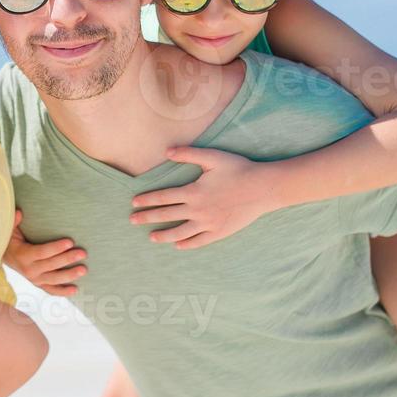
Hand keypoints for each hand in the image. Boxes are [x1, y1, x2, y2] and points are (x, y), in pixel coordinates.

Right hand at [4, 209, 85, 296]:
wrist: (4, 256)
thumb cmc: (10, 240)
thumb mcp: (9, 229)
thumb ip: (14, 220)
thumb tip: (20, 212)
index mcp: (23, 255)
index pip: (43, 252)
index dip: (56, 248)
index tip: (70, 241)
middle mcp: (29, 270)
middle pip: (52, 265)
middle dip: (68, 259)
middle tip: (83, 253)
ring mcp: (34, 279)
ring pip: (54, 279)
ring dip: (70, 275)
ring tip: (84, 269)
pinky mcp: (38, 283)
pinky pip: (51, 290)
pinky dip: (62, 291)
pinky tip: (75, 290)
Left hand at [129, 147, 280, 249]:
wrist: (263, 188)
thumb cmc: (238, 169)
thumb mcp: (212, 157)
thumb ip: (188, 154)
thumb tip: (167, 151)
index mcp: (193, 191)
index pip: (164, 197)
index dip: (147, 200)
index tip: (134, 203)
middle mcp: (198, 210)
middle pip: (167, 215)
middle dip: (148, 218)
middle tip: (133, 221)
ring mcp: (209, 223)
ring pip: (180, 232)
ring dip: (164, 235)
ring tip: (151, 237)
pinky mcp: (220, 232)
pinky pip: (199, 241)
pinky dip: (187, 244)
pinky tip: (178, 246)